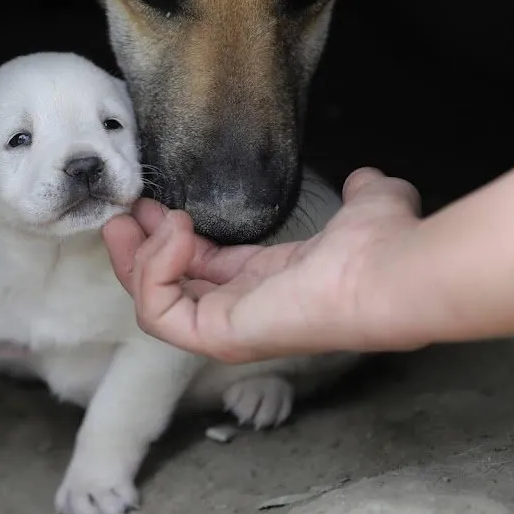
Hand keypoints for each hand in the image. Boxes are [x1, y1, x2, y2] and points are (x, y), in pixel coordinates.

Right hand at [102, 168, 426, 362]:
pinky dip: (155, 269)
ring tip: (140, 219)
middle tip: (123, 214)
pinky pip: (159, 311)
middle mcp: (242, 309)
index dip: (170, 237)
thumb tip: (366, 178)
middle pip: (165, 289)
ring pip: (152, 304)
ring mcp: (227, 328)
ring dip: (137, 258)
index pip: (199, 268)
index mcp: (266, 282)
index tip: (151, 204)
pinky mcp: (218, 335)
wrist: (390, 271)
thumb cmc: (382, 247)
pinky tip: (175, 231)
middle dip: (137, 250)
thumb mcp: (367, 205)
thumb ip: (362, 191)